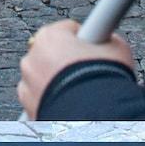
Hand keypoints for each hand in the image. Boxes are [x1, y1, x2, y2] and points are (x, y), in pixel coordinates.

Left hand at [17, 19, 133, 119]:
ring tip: (79, 92)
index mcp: (50, 36)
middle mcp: (32, 57)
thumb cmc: (102, 80)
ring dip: (56, 82)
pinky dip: (51, 101)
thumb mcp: (116, 48)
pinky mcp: (28, 107)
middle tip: (87, 72)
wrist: (94, 115)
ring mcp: (27, 84)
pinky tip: (70, 105)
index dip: (84, 39)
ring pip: (42, 78)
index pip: (67, 30)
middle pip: (51, 54)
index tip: (92, 48)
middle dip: (67, 61)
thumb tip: (107, 43)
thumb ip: (105, 41)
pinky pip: (39, 100)